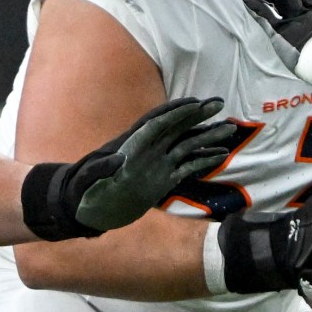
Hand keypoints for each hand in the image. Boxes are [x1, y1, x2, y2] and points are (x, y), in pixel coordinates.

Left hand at [23, 96, 244, 238]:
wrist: (81, 208)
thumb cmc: (81, 192)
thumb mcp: (88, 180)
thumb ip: (101, 169)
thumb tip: (119, 160)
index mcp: (130, 144)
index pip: (156, 123)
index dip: (174, 112)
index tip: (195, 103)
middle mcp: (147, 150)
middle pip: (176, 127)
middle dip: (197, 115)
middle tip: (219, 104)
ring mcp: (156, 164)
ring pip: (186, 145)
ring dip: (206, 137)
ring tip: (230, 130)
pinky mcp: (161, 180)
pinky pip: (186, 166)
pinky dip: (203, 160)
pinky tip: (220, 156)